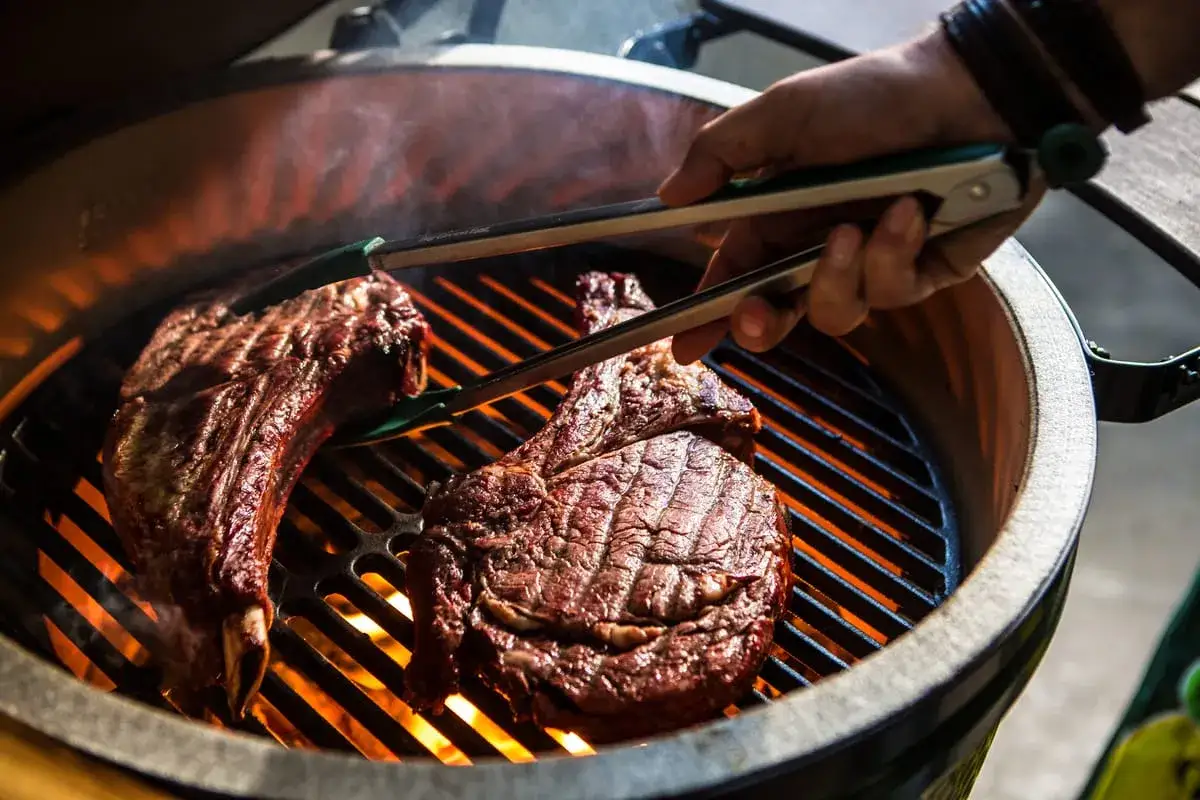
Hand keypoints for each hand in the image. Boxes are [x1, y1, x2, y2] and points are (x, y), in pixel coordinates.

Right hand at [659, 32, 1044, 363]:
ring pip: (836, 312)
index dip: (708, 313)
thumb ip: (722, 153)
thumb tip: (669, 197)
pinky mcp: (923, 273)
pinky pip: (894, 289)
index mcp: (780, 216)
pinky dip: (894, 252)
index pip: (735, 274)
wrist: (968, 90)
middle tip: (755, 313)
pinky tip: (907, 213)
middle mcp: (820, 247)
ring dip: (836, 277)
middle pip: (779, 313)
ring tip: (853, 229)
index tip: (685, 347)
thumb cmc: (872, 97)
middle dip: (761, 323)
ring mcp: (872, 265)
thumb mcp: (784, 113)